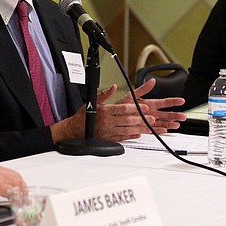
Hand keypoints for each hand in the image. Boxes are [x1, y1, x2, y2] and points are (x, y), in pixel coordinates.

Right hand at [52, 79, 185, 142]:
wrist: (74, 130)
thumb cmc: (84, 116)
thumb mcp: (93, 102)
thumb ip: (104, 94)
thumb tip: (113, 87)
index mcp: (105, 111)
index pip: (123, 108)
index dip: (135, 108)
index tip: (144, 107)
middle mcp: (108, 121)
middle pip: (127, 119)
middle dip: (141, 118)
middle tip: (151, 117)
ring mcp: (109, 131)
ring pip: (127, 129)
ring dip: (139, 128)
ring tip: (148, 126)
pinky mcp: (108, 138)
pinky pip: (122, 137)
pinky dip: (131, 136)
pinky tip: (138, 134)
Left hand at [116, 77, 185, 129]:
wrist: (113, 115)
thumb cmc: (122, 105)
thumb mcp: (133, 94)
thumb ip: (143, 89)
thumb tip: (152, 81)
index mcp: (150, 103)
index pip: (164, 102)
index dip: (173, 101)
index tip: (181, 101)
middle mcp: (151, 112)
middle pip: (166, 114)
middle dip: (175, 115)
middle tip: (183, 116)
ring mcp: (148, 120)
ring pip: (162, 123)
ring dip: (170, 124)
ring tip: (177, 125)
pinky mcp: (144, 128)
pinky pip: (153, 130)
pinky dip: (159, 130)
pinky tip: (165, 130)